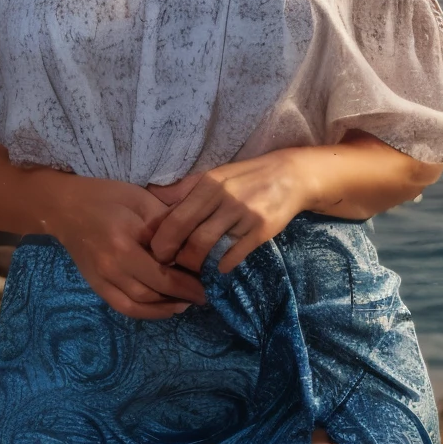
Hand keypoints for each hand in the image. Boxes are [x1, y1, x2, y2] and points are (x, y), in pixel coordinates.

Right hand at [49, 176, 207, 320]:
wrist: (64, 207)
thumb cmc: (106, 197)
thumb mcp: (140, 200)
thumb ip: (165, 223)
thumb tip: (189, 246)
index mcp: (123, 244)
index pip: (162, 274)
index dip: (186, 284)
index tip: (206, 285)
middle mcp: (111, 267)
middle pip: (152, 293)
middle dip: (180, 298)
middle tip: (200, 296)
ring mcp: (100, 279)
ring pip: (137, 305)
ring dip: (163, 309)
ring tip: (184, 304)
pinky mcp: (95, 285)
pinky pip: (122, 306)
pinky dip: (143, 312)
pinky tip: (160, 307)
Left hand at [146, 151, 312, 275]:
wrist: (290, 176)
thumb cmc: (246, 177)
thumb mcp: (215, 175)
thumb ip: (184, 189)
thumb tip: (152, 197)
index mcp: (209, 183)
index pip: (176, 218)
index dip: (162, 241)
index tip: (157, 253)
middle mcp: (226, 198)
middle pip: (191, 238)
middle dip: (176, 258)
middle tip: (171, 266)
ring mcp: (245, 215)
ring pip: (210, 249)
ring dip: (196, 265)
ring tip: (192, 268)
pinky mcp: (262, 230)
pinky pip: (234, 256)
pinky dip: (221, 266)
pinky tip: (218, 267)